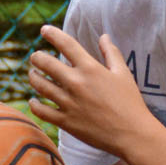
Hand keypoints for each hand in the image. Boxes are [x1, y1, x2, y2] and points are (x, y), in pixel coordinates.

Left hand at [27, 25, 157, 159]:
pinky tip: (33, 100)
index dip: (52, 34)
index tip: (44, 29)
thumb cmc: (130, 103)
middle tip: (36, 57)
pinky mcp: (65, 121)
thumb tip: (104, 37)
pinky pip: (41, 111)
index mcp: (90, 69)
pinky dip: (34, 104)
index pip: (66, 44)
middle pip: (45, 63)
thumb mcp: (123, 74)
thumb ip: (111, 53)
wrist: (131, 135)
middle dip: (37, 57)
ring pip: (40, 85)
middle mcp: (76, 83)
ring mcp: (68, 103)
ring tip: (33, 75)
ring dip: (33, 77)